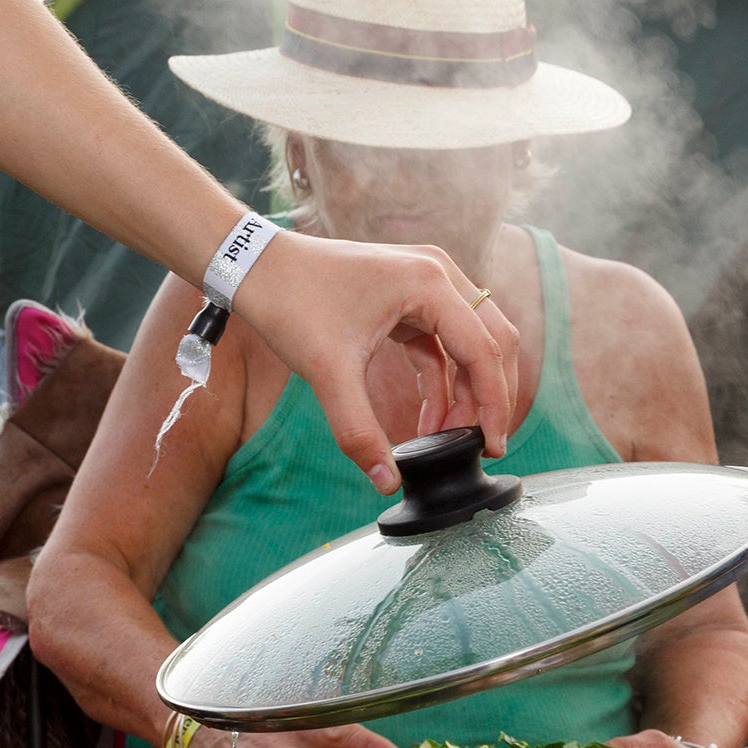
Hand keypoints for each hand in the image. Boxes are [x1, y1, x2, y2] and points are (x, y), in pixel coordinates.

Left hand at [232, 230, 518, 492]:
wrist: (254, 266)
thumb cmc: (290, 302)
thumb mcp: (328, 372)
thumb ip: (360, 430)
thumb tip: (387, 481)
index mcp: (428, 283)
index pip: (484, 351)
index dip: (493, 404)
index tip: (491, 446)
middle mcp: (437, 273)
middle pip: (491, 342)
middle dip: (488, 397)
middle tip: (479, 444)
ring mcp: (424, 282)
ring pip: (470, 342)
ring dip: (465, 391)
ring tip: (446, 437)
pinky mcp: (408, 296)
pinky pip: (442, 342)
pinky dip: (442, 380)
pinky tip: (430, 418)